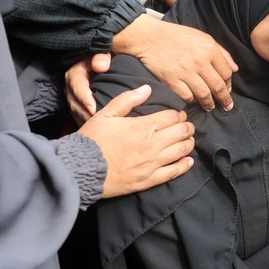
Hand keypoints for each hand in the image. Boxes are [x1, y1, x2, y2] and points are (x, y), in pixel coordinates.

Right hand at [65, 53, 111, 124]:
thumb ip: (102, 57)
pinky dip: (87, 121)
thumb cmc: (102, 56)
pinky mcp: (77, 103)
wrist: (98, 61)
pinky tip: (97, 129)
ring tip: (98, 130)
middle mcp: (70, 85)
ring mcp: (73, 96)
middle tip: (98, 124)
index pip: (77, 86)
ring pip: (76, 111)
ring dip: (86, 120)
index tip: (93, 109)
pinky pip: (79, 115)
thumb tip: (101, 66)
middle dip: (85, 114)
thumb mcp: (102, 52)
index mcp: (75, 73)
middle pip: (75, 102)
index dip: (85, 98)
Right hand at [78, 84, 194, 197]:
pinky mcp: (149, 180)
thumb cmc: (91, 140)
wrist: (79, 170)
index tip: (179, 115)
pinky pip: (174, 172)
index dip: (179, 114)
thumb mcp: (105, 114)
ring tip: (187, 140)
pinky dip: (185, 165)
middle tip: (186, 126)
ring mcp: (152, 163)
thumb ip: (127, 100)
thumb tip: (147, 88)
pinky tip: (188, 160)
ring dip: (188, 143)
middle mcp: (151, 144)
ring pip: (182, 150)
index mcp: (142, 126)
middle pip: (182, 132)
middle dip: (187, 127)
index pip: (173, 117)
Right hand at [113, 14, 237, 110]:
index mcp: (210, 49)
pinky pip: (187, 96)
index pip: (227, 73)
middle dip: (224, 100)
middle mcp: (200, 61)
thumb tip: (235, 69)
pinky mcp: (171, 80)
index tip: (228, 90)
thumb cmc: (177, 36)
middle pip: (218, 87)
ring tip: (210, 107)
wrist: (149, 37)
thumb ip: (221, 52)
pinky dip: (192, 101)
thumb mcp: (203, 37)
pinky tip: (193, 101)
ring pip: (204, 95)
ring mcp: (185, 72)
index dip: (229, 84)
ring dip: (209, 104)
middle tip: (227, 107)